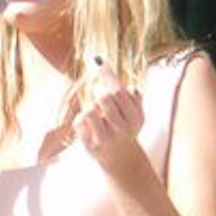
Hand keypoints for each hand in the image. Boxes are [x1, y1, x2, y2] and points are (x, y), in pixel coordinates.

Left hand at [72, 57, 145, 173]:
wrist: (120, 157)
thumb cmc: (125, 126)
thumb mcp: (134, 112)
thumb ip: (131, 95)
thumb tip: (114, 73)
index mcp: (136, 117)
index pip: (119, 91)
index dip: (107, 74)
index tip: (98, 59)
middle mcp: (123, 128)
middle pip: (103, 97)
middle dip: (98, 93)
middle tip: (99, 96)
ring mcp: (106, 138)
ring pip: (90, 109)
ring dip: (90, 107)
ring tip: (97, 114)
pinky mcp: (90, 145)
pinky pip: (79, 121)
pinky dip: (81, 120)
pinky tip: (89, 126)